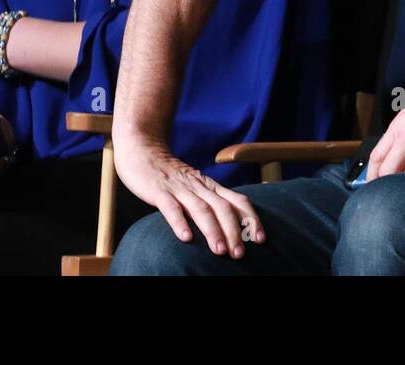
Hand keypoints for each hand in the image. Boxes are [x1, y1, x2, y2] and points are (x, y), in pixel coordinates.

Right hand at [115, 140, 262, 257]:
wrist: (143, 150)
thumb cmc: (171, 175)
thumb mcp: (195, 187)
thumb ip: (209, 203)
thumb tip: (230, 229)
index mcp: (211, 187)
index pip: (238, 201)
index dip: (251, 219)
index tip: (260, 239)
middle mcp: (200, 187)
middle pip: (223, 208)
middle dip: (234, 231)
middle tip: (240, 253)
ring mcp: (180, 188)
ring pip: (201, 209)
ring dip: (213, 230)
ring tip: (220, 251)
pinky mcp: (159, 191)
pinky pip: (171, 207)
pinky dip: (179, 222)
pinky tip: (186, 238)